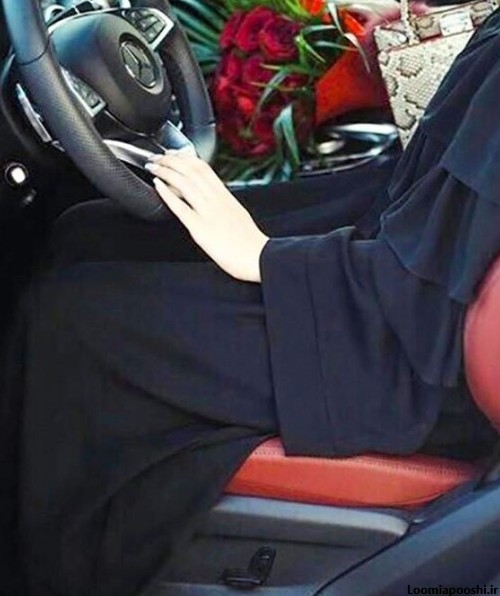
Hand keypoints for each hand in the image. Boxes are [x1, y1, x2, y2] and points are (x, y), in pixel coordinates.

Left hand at [145, 153, 268, 282]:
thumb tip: (212, 199)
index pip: (204, 168)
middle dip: (171, 160)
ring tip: (153, 167)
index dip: (185, 157)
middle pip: (191, 170)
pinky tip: (157, 186)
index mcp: (226, 196)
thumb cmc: (250, 242)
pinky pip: (180, 207)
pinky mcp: (200, 228)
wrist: (258, 257)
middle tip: (157, 157)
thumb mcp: (238, 214)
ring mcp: (208, 213)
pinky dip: (167, 193)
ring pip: (184, 183)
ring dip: (165, 171)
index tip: (173, 153)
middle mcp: (216, 200)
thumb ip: (223, 204)